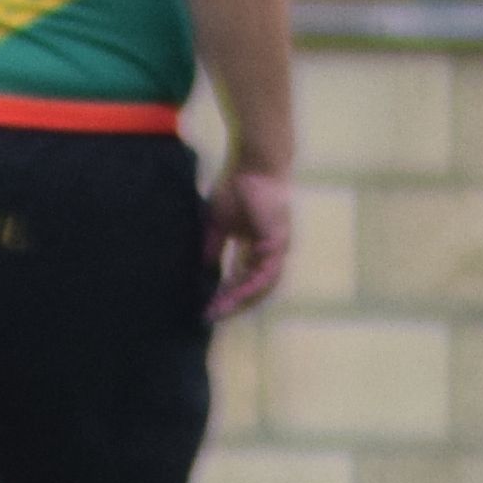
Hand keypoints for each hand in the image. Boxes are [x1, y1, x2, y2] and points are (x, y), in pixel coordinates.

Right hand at [201, 165, 293, 322]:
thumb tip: (204, 269)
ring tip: (220, 309)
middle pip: (252, 288)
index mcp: (254, 247)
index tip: (206, 306)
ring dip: (240, 300)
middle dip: (232, 303)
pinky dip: (250, 286)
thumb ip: (213, 247)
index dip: (224, 293)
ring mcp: (275, 250)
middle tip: (211, 315)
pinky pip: (265, 273)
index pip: (241, 277)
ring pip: (261, 286)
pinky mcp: (278, 244)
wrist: (253, 167)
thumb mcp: (217, 223)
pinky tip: (233, 294)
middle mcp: (267, 253)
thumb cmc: (236, 188)